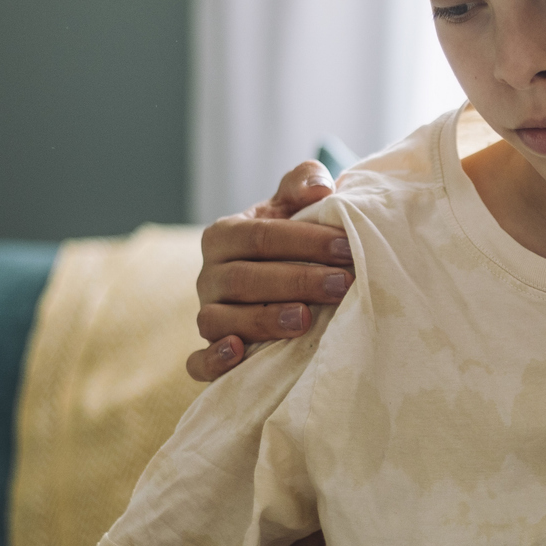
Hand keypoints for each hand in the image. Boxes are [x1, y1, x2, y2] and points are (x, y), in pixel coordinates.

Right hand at [190, 160, 355, 380]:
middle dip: (296, 281)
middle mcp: (208, 275)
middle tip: (342, 285)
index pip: (261, 236)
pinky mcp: (208, 351)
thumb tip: (321, 188)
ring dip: (263, 320)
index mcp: (225, 235)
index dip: (305, 241)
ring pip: (221, 320)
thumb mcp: (293, 206)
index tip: (347, 247)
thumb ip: (304, 183)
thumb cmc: (288, 239)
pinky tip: (239, 353)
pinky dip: (213, 360)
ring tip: (305, 319)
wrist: (275, 276)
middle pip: (244, 279)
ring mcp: (206, 314)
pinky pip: (198, 361)